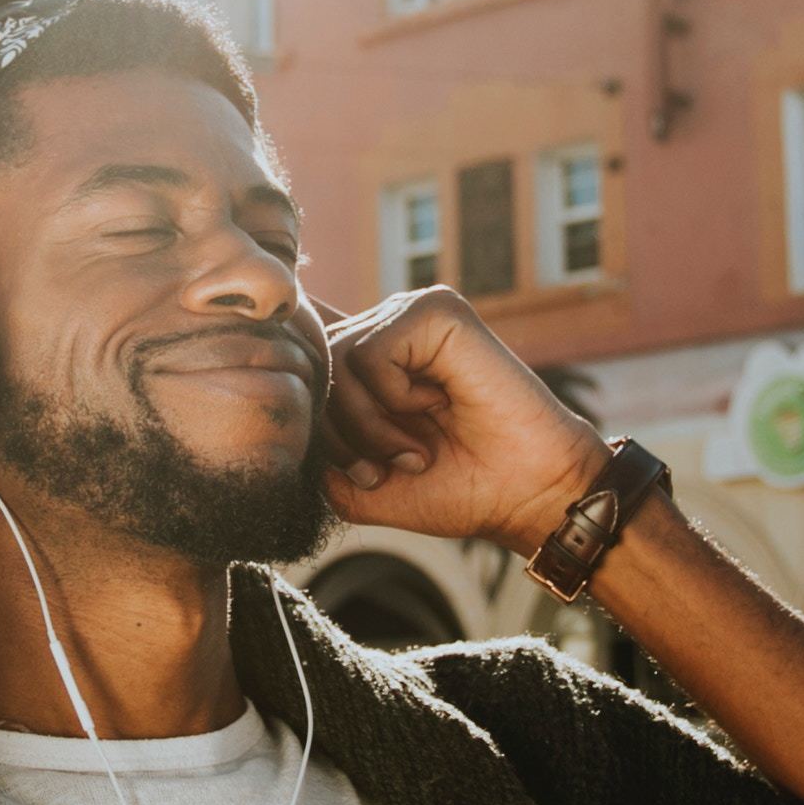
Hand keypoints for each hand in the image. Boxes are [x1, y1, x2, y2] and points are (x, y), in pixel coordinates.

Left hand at [314, 289, 610, 555]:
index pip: (301, 343)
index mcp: (365, 363)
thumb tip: (277, 409)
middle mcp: (383, 330)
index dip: (287, 367)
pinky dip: (391, 399)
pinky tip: (433, 410)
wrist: (525, 494)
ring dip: (365, 425)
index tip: (288, 403)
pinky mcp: (437, 310)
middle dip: (334, 432)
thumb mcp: (360, 485)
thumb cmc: (455, 489)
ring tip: (411, 452)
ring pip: (334, 358)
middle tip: (382, 469)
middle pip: (309, 363)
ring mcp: (410, 316)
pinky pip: (370, 351)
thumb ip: (313, 451)